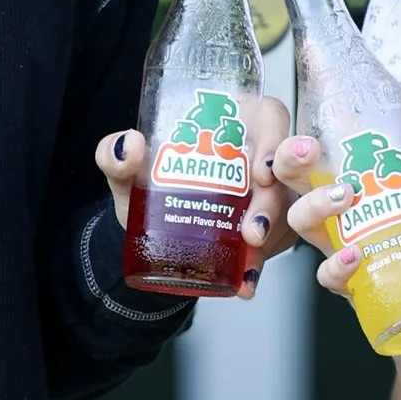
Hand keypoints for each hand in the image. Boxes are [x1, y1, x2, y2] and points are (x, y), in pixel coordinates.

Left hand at [95, 92, 291, 287]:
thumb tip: (129, 144)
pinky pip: (274, 246)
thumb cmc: (144, 190)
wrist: (146, 240)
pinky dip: (256, 266)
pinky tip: (244, 283)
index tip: (261, 170)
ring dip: (271, 236)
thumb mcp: (126, 175)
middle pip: (284, 169)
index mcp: (230, 127)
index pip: (269, 117)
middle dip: (273, 202)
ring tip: (248, 260)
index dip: (275, 138)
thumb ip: (115, 157)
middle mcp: (255, 158)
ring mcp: (267, 195)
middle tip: (252, 230)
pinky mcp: (269, 229)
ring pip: (286, 209)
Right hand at [277, 139, 400, 319]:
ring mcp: (338, 248)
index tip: (311, 136)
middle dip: (291, 163)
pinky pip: (328, 274)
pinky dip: (338, 263)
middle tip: (309, 154)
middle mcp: (338, 217)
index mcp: (356, 192)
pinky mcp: (347, 282)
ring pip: (302, 223)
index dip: (300, 144)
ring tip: (343, 198)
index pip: (318, 158)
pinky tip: (355, 255)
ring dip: (315, 204)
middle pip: (295, 182)